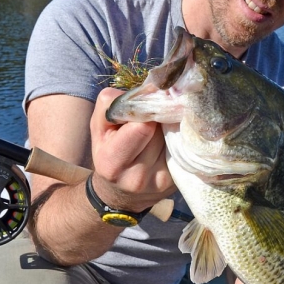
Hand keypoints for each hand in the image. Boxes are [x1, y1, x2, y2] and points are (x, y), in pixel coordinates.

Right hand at [89, 87, 176, 212]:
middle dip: (158, 119)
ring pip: (175, 139)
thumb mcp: (99, 127)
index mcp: (113, 162)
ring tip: (160, 132)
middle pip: (161, 131)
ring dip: (170, 128)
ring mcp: (160, 183)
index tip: (144, 107)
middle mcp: (137, 177)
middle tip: (154, 119)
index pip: (143, 127)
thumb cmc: (109, 151)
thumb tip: (144, 90)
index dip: (145, 111)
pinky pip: (184, 151)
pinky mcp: (177, 183)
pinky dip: (179, 141)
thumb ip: (111, 104)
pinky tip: (171, 142)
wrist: (120, 193)